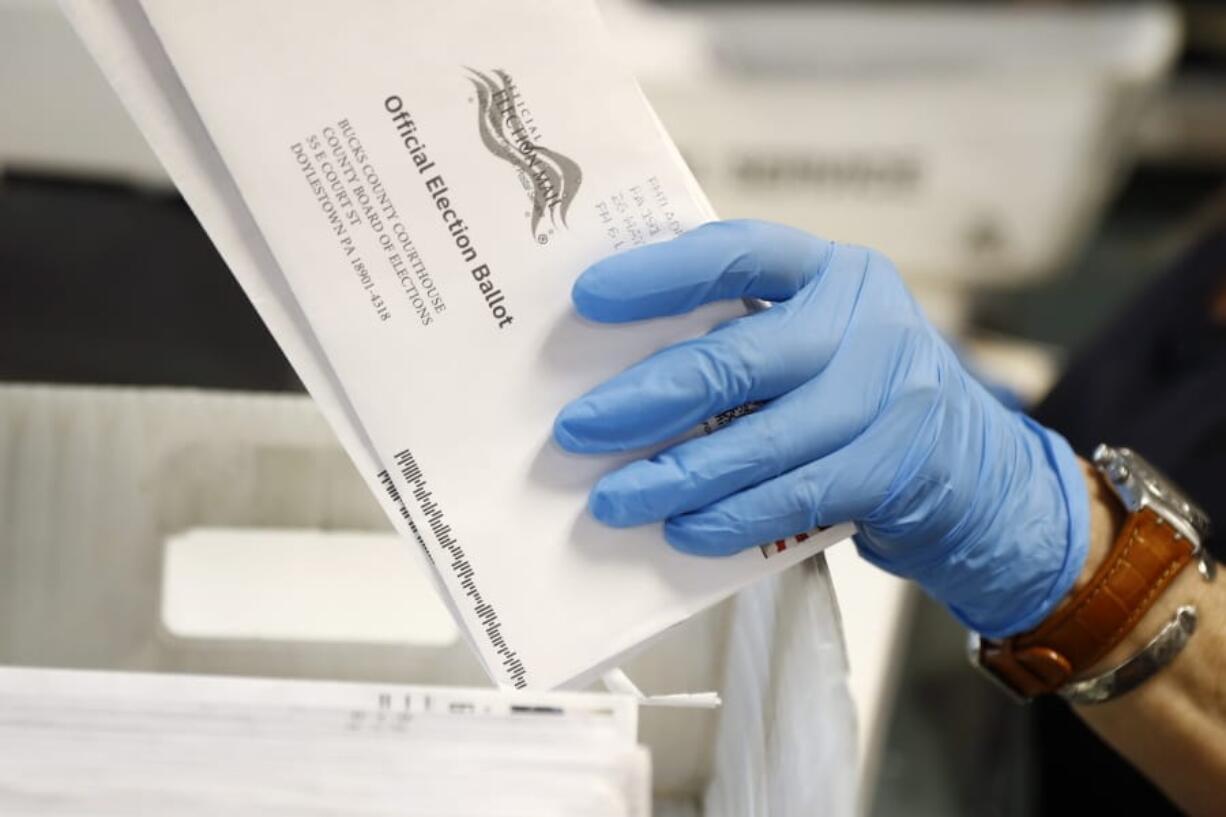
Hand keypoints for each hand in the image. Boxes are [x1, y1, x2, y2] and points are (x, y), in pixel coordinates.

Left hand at [554, 220, 1088, 636]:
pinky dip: (731, 518)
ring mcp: (886, 396)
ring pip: (760, 441)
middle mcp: (864, 321)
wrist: (974, 467)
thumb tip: (615, 370)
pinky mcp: (893, 468)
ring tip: (612, 501)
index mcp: (829, 271)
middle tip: (576, 431)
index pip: (739, 251)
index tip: (587, 296)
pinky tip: (682, 532)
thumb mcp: (816, 337)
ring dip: (675, 476)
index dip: (661, 273)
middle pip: (736, 358)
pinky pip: (795, 497)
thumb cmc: (857, 391)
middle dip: (644, 399)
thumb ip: (744, 334)